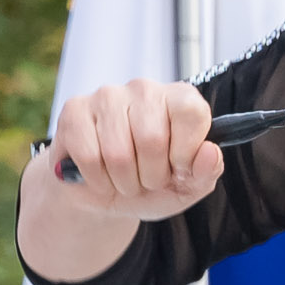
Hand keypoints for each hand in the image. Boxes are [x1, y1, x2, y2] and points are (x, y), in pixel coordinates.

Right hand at [43, 79, 222, 221]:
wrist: (105, 195)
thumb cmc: (150, 185)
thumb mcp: (186, 187)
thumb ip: (206, 172)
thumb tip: (210, 152)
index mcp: (179, 99)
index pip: (191, 112)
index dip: (185, 153)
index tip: (179, 168)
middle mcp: (144, 89)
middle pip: (152, 139)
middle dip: (150, 176)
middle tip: (146, 180)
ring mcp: (106, 96)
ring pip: (118, 152)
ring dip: (123, 182)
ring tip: (124, 180)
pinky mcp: (74, 111)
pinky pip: (88, 156)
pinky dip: (96, 180)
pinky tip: (99, 176)